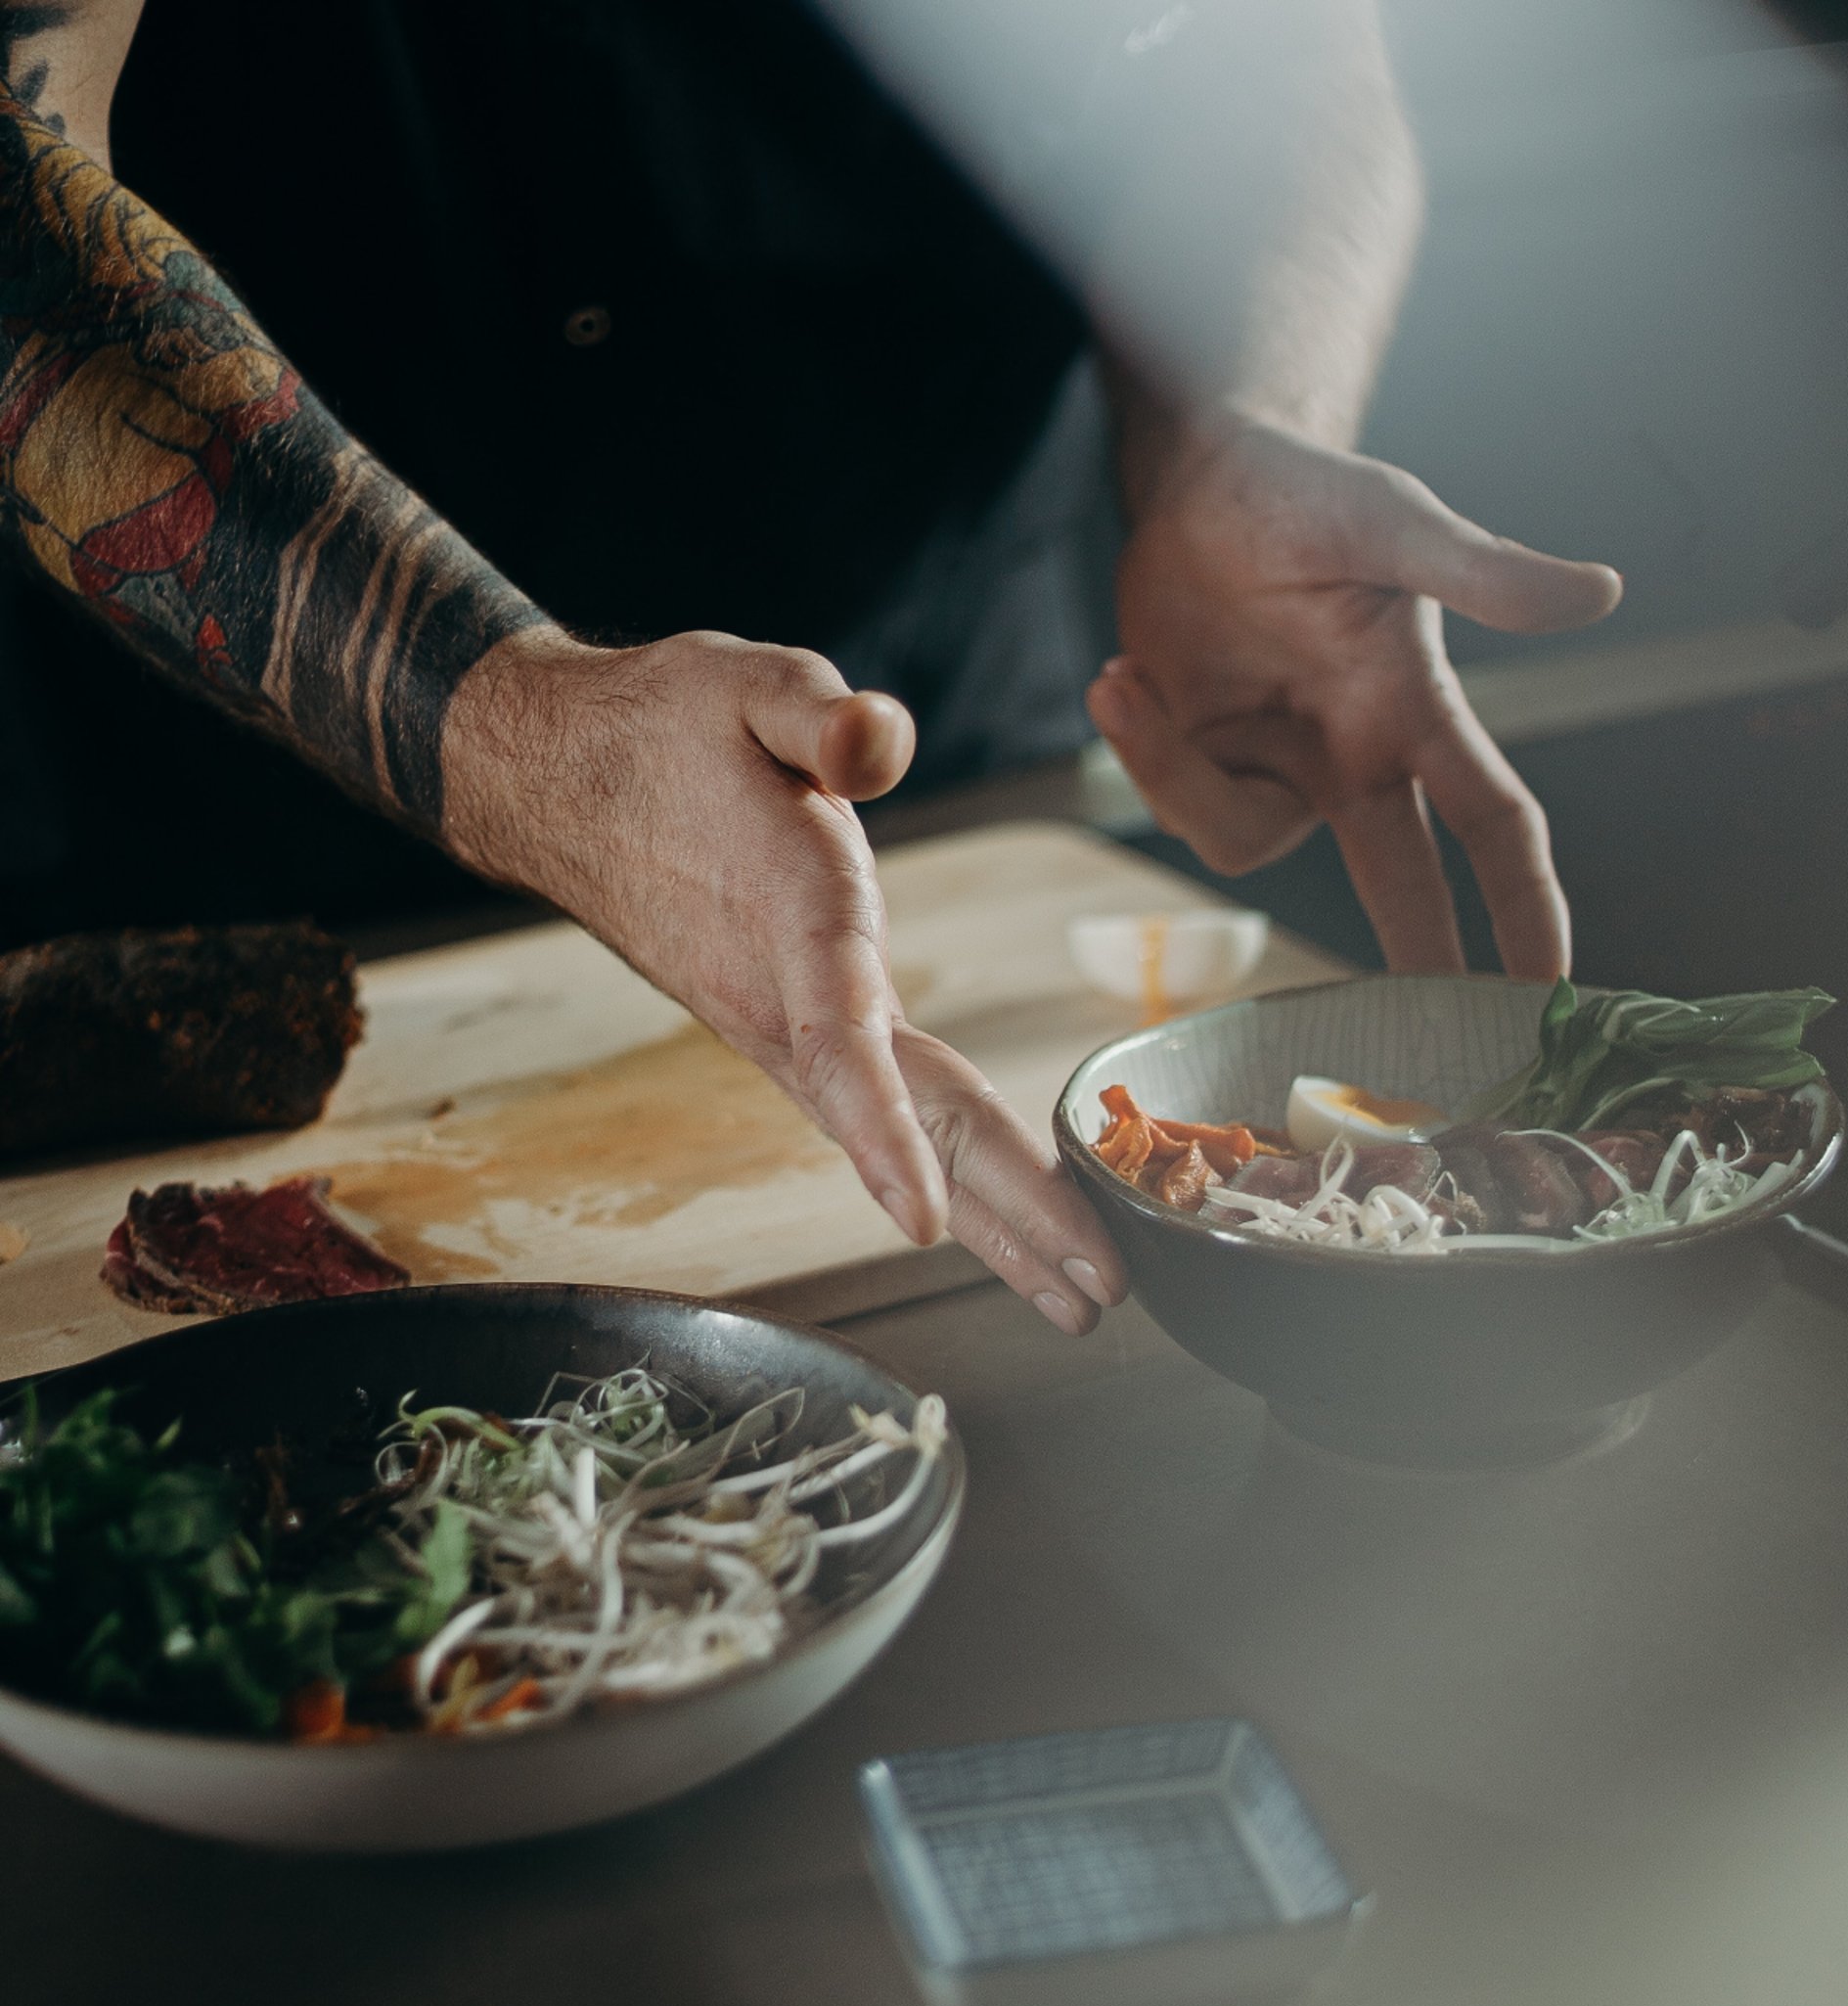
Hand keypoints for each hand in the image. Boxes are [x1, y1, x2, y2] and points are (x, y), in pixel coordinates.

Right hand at [440, 627, 1126, 1333]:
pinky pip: (890, 1117)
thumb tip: (876, 746)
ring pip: (908, 1137)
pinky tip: (994, 1222)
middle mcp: (789, 1004)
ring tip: (1074, 1295)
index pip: (841, 1041)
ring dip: (995, 1221)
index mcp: (790, 920)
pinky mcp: (796, 1034)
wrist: (561, 781)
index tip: (927, 1222)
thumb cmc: (661, 731)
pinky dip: (951, 1176)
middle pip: (911, 1124)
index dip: (886, 1134)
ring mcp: (790, 1032)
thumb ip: (814, 711)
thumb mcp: (740, 682)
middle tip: (1100, 1294)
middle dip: (1006, 1215)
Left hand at [1089, 419, 1622, 979]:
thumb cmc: (1307, 495)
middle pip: (1401, 887)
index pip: (1494, 823)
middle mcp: (1355, 760)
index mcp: (1415, 711)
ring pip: (1241, 845)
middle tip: (1433, 1066)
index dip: (1526, 906)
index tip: (1555, 988)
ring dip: (1172, 773)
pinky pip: (1175, 805)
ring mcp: (1278, 772)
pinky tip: (1118, 681)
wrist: (1200, 481)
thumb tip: (1600, 592)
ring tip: (1129, 677)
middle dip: (1420, 970)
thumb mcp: (1391, 522)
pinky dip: (1137, 749)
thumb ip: (1484, 569)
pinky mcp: (1206, 768)